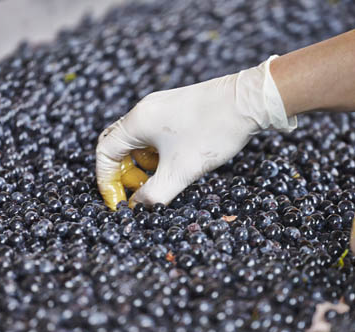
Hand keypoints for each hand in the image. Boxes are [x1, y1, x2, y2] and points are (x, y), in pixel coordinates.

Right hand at [95, 56, 296, 209]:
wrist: (249, 101)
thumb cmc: (213, 132)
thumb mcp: (181, 171)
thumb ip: (155, 194)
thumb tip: (136, 208)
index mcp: (137, 122)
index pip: (105, 153)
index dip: (106, 181)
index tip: (119, 201)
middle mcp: (144, 110)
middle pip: (117, 145)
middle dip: (123, 174)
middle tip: (138, 191)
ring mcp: (161, 107)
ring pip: (138, 141)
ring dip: (142, 165)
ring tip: (160, 180)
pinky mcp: (177, 109)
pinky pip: (155, 135)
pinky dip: (157, 154)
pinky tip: (176, 165)